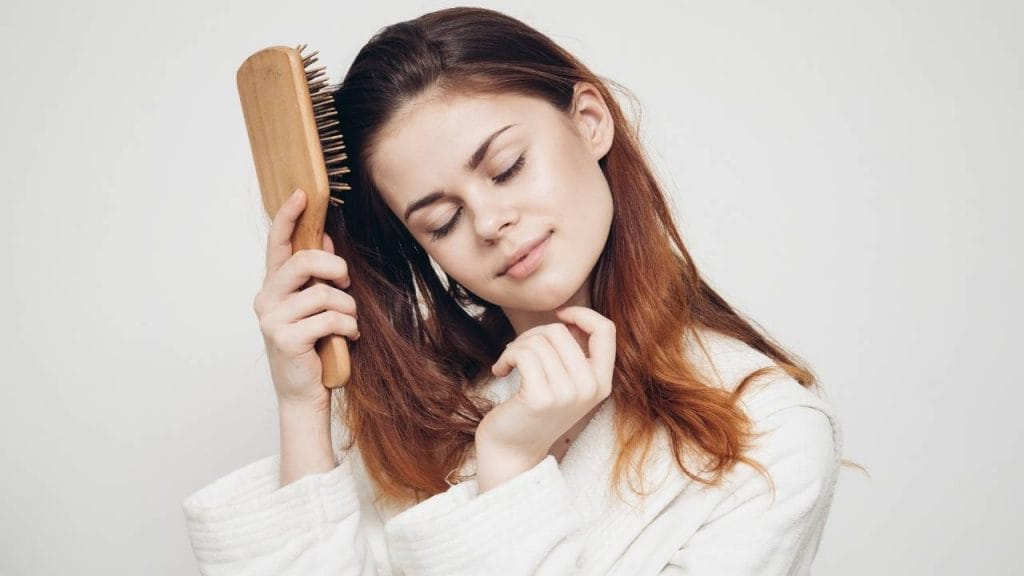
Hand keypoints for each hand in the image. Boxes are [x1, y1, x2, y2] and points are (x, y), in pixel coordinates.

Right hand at [251, 189, 360, 408]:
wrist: (303, 394)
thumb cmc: (314, 348)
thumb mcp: (316, 307)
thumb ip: (316, 276)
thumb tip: (326, 238)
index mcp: (273, 287)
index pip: (277, 244)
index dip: (287, 217)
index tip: (302, 194)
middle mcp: (267, 299)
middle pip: (302, 262)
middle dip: (334, 267)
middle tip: (346, 281)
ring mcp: (273, 319)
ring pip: (323, 293)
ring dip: (348, 308)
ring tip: (349, 323)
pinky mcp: (286, 339)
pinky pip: (330, 318)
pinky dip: (348, 327)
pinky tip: (348, 337)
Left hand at [475, 306, 615, 481]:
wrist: (512, 451)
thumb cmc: (533, 411)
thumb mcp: (564, 382)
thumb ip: (572, 353)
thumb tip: (564, 318)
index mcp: (602, 382)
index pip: (605, 330)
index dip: (581, 314)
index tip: (558, 316)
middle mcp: (590, 388)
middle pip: (561, 331)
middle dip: (533, 334)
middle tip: (518, 352)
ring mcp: (567, 394)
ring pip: (539, 340)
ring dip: (516, 347)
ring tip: (509, 363)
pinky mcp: (540, 398)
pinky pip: (523, 353)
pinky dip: (506, 357)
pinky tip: (501, 371)